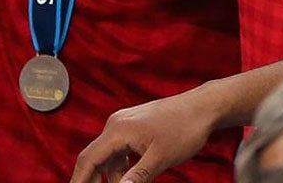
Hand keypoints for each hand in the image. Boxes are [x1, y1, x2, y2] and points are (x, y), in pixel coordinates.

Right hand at [70, 88, 222, 182]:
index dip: (79, 181)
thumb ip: (136, 177)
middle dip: (95, 180)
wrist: (203, 107)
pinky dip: (123, 166)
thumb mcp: (159, 158)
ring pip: (110, 157)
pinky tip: (133, 177)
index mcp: (118, 130)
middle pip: (95, 158)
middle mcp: (117, 124)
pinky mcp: (135, 126)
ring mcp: (126, 124)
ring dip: (114, 176)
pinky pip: (121, 150)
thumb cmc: (184, 129)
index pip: (88, 159)